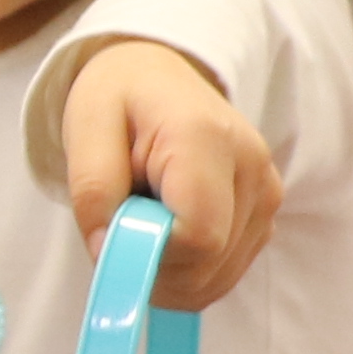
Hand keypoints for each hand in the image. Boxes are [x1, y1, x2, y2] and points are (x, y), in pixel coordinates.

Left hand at [61, 36, 277, 309]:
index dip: (150, 256)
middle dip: (155, 269)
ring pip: (219, 277)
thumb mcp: (85, 130)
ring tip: (146, 219)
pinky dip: (188, 270)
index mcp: (207, 138)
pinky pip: (225, 271)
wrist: (156, 77)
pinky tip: (168, 230)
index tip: (115, 232)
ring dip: (170, 272)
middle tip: (122, 227)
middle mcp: (252, 166)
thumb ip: (93, 193)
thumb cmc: (118, 99)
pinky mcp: (266, 211)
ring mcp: (267, 191)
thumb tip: (109, 253)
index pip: (197, 238)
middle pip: (209, 265)